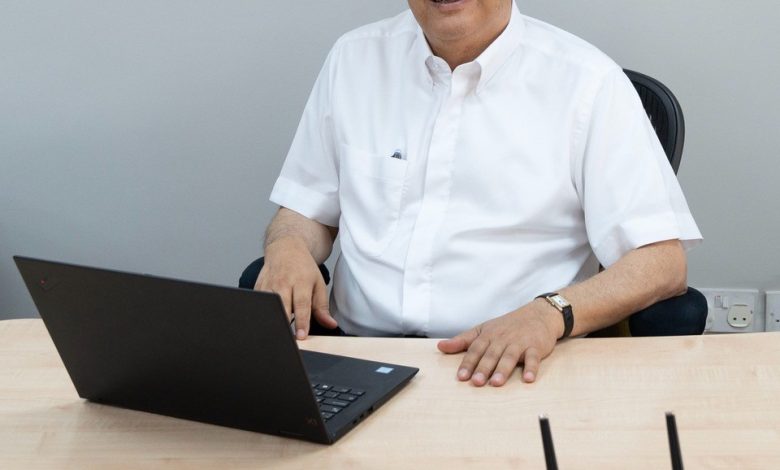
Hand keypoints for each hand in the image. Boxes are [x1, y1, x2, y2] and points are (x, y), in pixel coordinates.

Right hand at [255, 237, 336, 338]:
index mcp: (301, 281)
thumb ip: (322, 307)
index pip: (301, 305)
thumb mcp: (318, 284)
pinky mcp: (257, 286)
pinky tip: (266, 323)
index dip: (301, 322)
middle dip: (284, 323)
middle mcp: (283, 282)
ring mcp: (268, 283)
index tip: (301, 336)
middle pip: (282, 305)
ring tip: (276, 334)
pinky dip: (262, 314)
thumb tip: (331, 325)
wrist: (286, 248)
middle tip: (287, 340)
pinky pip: (258, 303)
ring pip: (267, 305)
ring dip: (272, 319)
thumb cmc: (304, 269)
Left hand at [437, 301, 562, 386]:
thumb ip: (462, 340)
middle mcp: (502, 339)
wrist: (537, 315)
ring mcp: (519, 342)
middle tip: (477, 382)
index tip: (461, 377)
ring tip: (496, 383)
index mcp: (488, 335)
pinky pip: (533, 358)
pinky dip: (531, 368)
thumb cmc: (507, 326)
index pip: (475, 350)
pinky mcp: (535, 347)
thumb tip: (440, 347)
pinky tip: (528, 379)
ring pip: (510, 356)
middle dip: (484, 368)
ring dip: (503, 370)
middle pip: (491, 354)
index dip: (468, 363)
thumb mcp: (482, 330)